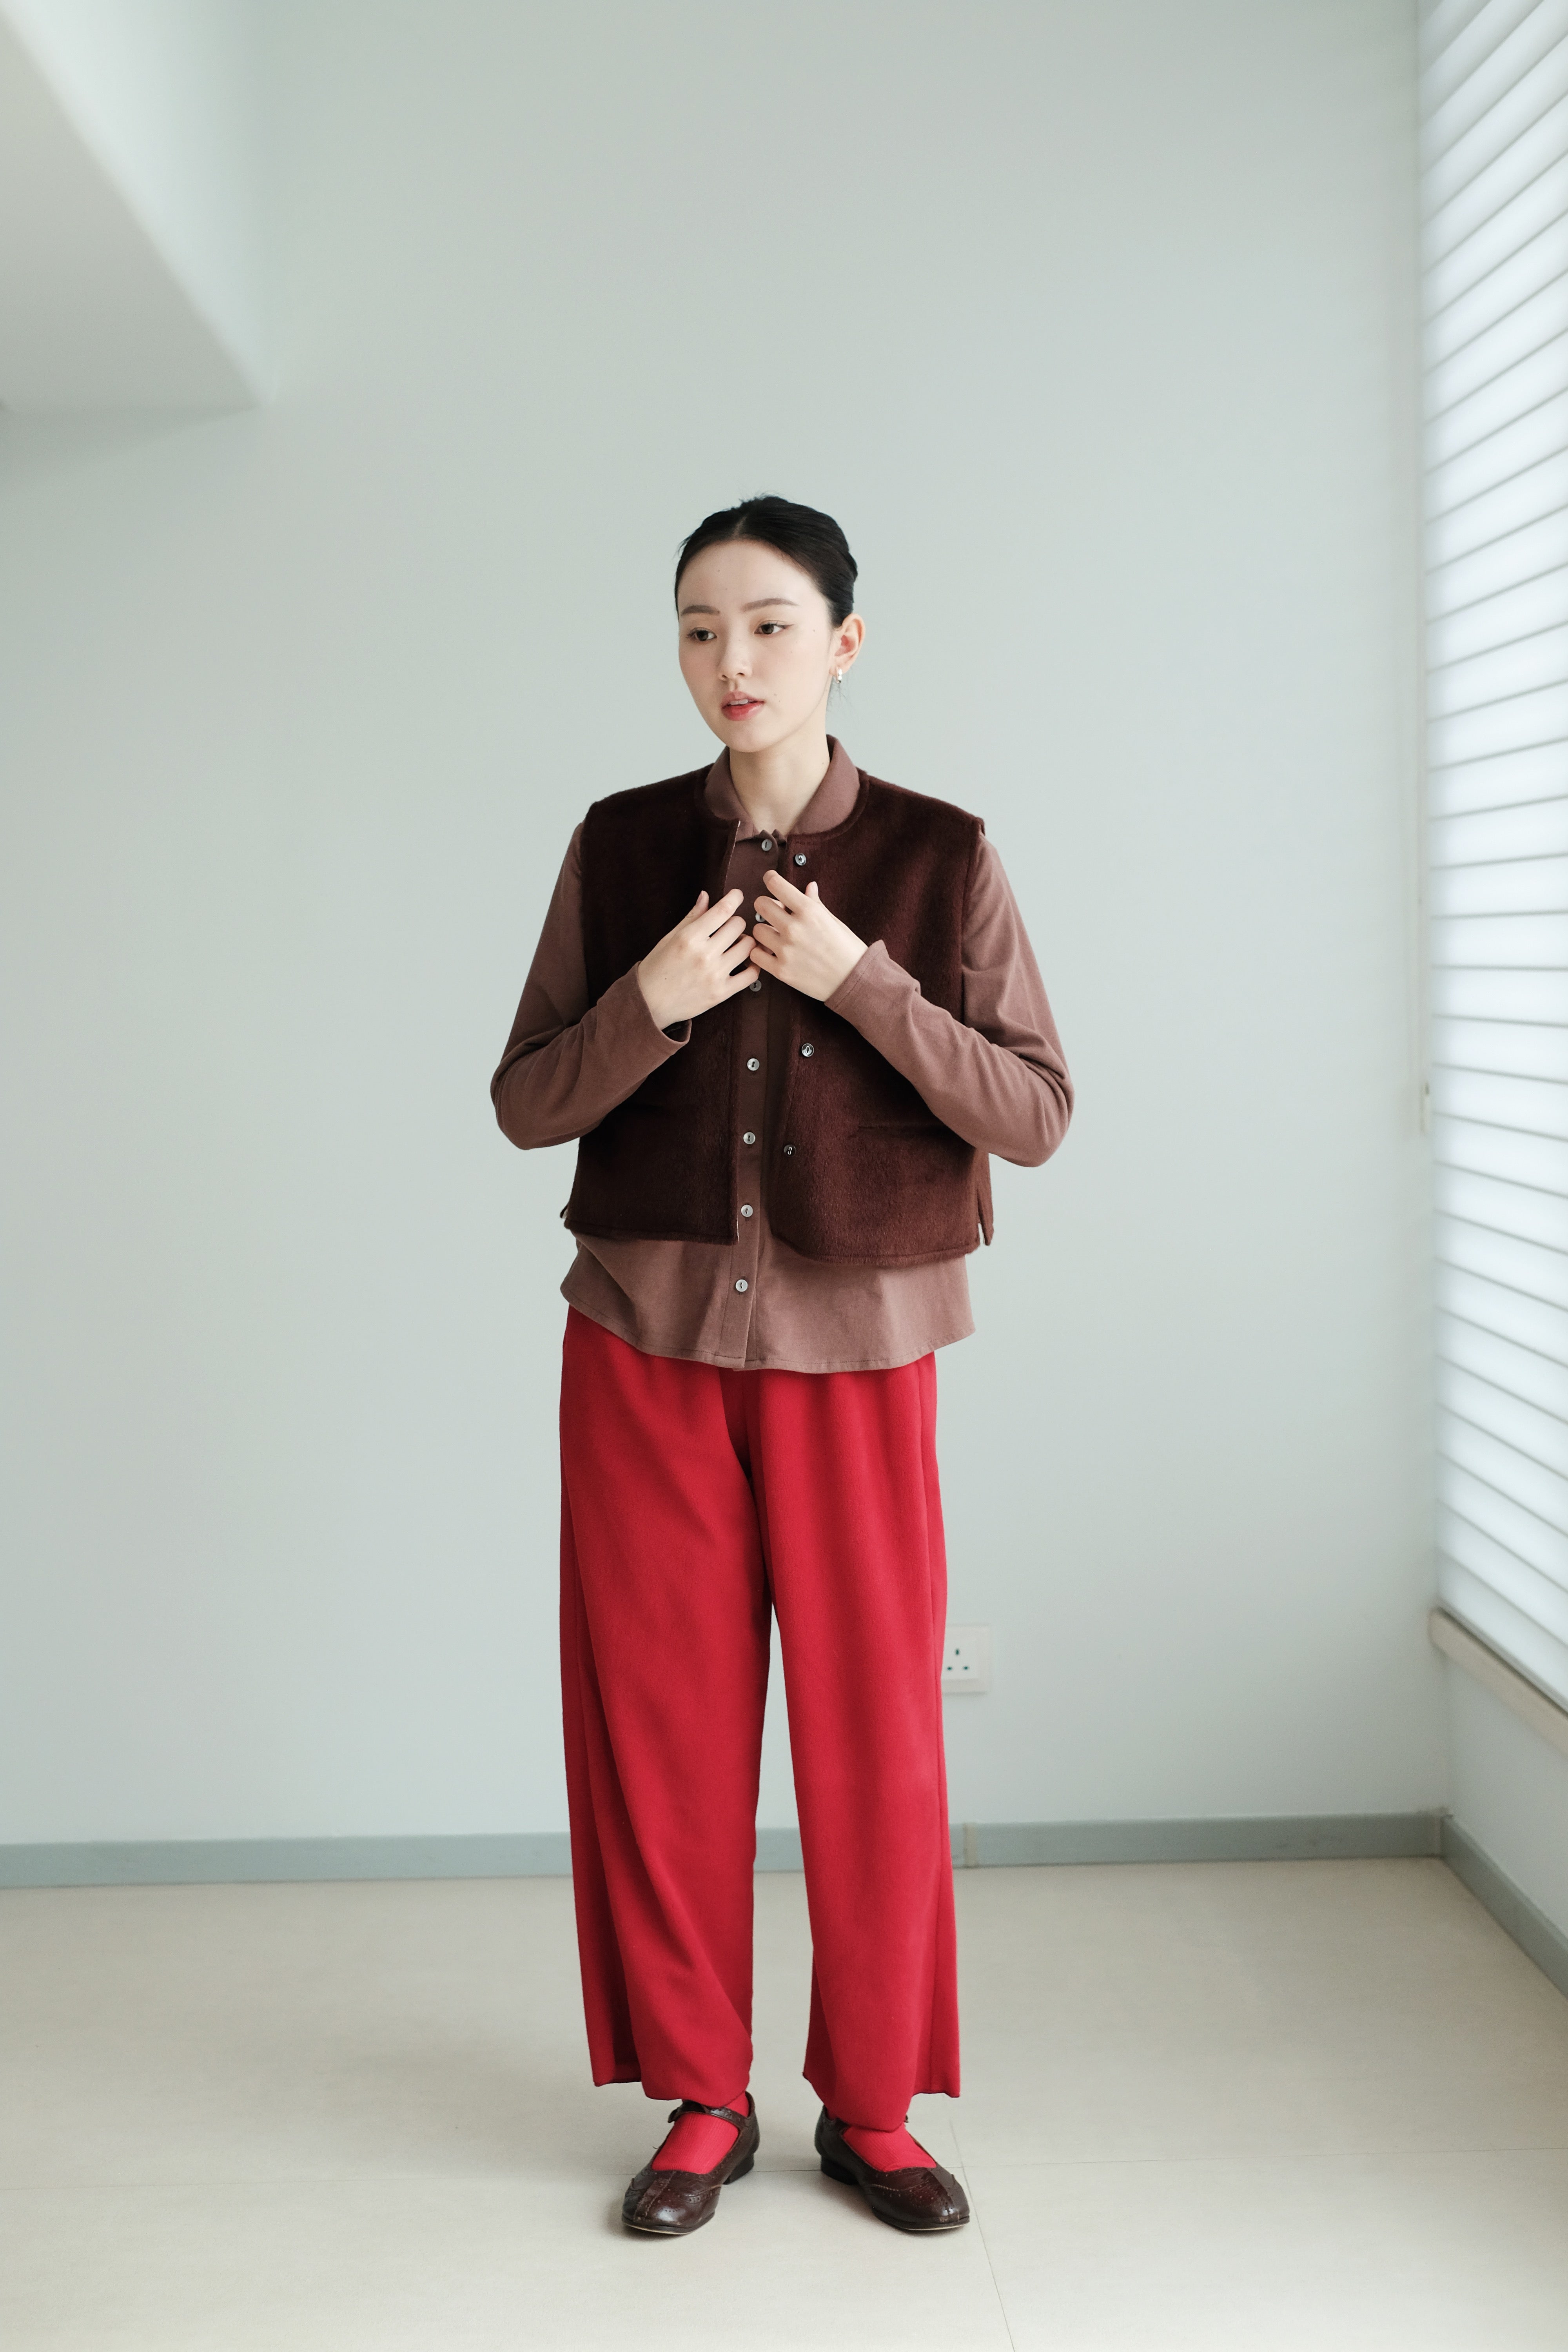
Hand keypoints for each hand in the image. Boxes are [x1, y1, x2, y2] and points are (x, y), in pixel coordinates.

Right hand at [636, 889, 757, 1028]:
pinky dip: (753, 965)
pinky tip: (745, 962)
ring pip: (748, 947)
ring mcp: (715, 975)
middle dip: (735, 923)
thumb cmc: (656, 969)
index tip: (737, 895)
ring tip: (735, 944)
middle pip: (738, 925)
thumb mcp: (669, 938)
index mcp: (689, 938)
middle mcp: (704, 955)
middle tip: (728, 928)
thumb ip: (692, 917)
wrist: (649, 1003)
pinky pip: (751, 974)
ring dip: (745, 942)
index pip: (722, 910)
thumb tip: (706, 896)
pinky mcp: (722, 993)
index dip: (734, 898)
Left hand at [748, 871, 866, 1000]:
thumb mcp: (833, 921)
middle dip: (766, 906)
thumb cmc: (848, 949)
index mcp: (809, 910)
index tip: (770, 881)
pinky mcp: (781, 970)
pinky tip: (772, 953)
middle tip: (775, 914)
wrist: (855, 981)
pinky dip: (761, 953)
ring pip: (756, 930)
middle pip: (760, 904)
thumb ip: (815, 903)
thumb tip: (808, 886)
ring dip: (764, 931)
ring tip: (776, 937)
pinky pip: (756, 954)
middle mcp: (794, 928)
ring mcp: (786, 950)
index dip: (770, 879)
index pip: (775, 884)